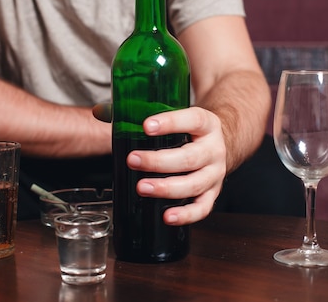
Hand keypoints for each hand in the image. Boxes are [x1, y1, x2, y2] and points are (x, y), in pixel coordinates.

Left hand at [127, 106, 226, 225]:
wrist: (224, 140)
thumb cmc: (193, 129)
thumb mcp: (180, 113)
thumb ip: (148, 111)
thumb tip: (103, 112)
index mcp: (207, 124)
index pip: (192, 120)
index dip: (170, 123)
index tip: (146, 126)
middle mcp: (214, 149)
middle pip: (189, 157)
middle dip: (158, 161)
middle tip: (133, 160)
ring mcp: (215, 173)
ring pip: (194, 184)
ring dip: (166, 188)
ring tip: (142, 187)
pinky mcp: (213, 192)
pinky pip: (202, 207)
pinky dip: (185, 214)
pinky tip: (167, 216)